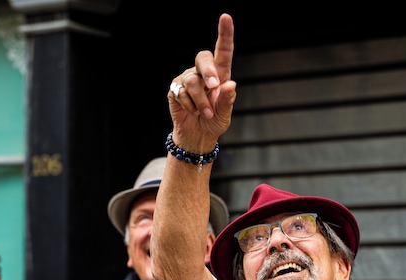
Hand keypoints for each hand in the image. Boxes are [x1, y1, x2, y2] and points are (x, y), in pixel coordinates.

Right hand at [167, 13, 235, 153]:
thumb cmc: (214, 121)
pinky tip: (192, 112)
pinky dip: (190, 105)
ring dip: (200, 101)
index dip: (224, 34)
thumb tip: (230, 84)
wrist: (198, 136)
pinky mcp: (175, 89)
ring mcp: (187, 79)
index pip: (223, 51)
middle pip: (203, 58)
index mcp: (220, 74)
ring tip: (205, 113)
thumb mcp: (225, 114)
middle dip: (208, 71)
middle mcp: (203, 73)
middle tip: (214, 86)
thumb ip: (227, 100)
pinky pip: (181, 92)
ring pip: (193, 81)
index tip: (226, 17)